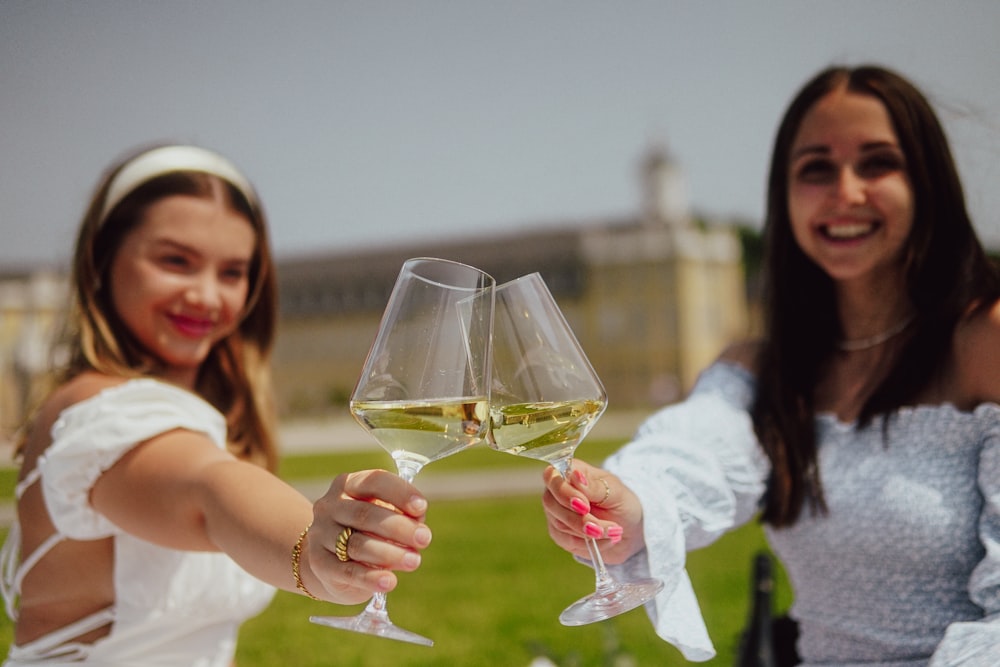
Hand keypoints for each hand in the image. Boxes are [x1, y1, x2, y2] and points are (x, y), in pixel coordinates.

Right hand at [304, 469, 431, 603]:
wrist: (327, 561)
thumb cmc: (365, 530)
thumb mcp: (383, 515)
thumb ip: (401, 514)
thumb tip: (418, 522)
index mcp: (348, 485)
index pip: (374, 481)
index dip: (400, 493)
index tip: (422, 507)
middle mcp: (330, 506)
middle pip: (365, 514)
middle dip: (399, 527)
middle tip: (424, 539)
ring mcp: (320, 534)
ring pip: (357, 544)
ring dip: (389, 553)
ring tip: (414, 561)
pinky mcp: (319, 564)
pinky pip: (348, 572)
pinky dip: (371, 578)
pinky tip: (390, 582)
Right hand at [541, 459, 645, 564]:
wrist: (630, 528)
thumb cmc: (622, 502)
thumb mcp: (616, 492)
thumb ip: (595, 486)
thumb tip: (576, 476)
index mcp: (570, 472)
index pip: (552, 476)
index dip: (563, 491)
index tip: (585, 505)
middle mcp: (558, 491)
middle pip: (551, 503)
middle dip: (577, 518)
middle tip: (600, 527)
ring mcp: (557, 513)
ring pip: (560, 524)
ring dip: (588, 532)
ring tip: (613, 531)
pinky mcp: (560, 534)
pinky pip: (567, 541)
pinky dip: (589, 543)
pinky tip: (608, 540)